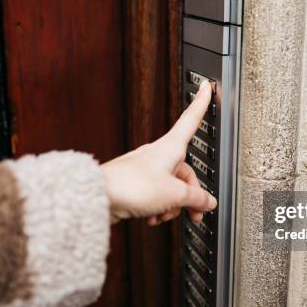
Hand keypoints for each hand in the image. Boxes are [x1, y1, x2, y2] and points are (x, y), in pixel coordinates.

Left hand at [101, 80, 216, 225]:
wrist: (98, 196)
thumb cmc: (131, 186)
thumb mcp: (174, 194)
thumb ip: (196, 197)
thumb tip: (209, 201)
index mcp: (171, 148)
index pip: (191, 119)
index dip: (201, 103)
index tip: (206, 87)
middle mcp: (159, 155)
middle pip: (185, 171)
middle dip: (190, 195)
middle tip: (194, 214)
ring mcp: (146, 170)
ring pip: (171, 187)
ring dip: (172, 205)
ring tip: (165, 216)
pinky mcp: (135, 184)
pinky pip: (155, 195)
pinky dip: (157, 208)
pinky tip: (151, 219)